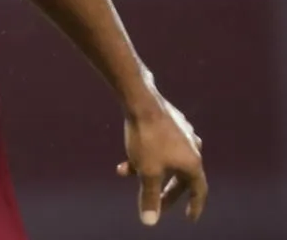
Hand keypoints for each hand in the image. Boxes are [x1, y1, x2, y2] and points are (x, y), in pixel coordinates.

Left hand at [117, 99, 207, 225]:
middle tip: (154, 203)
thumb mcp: (147, 172)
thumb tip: (150, 221)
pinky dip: (146, 155)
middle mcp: (193, 148)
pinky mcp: (170, 122)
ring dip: (148, 170)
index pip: (198, 191)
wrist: (140, 100)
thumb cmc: (147, 138)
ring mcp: (183, 133)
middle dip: (164, 191)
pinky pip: (160, 146)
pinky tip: (127, 155)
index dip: (194, 206)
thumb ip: (150, 196)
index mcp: (193, 163)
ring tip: (125, 172)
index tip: (189, 217)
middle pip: (180, 177)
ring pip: (166, 160)